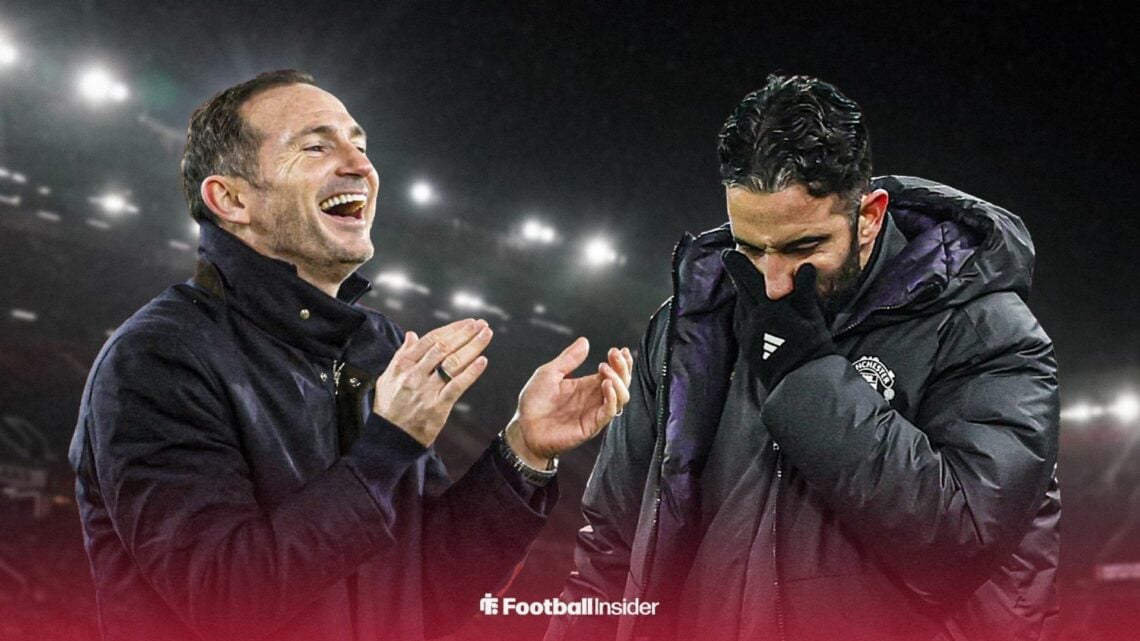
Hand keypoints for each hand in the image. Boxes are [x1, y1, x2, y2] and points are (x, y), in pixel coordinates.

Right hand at [372, 318, 492, 446]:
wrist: (390, 436)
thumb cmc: (389, 406)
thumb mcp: (387, 377)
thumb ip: (401, 354)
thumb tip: (412, 334)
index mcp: (403, 364)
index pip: (431, 340)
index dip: (452, 329)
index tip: (468, 322)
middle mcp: (415, 374)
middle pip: (444, 348)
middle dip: (465, 334)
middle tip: (482, 324)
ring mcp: (427, 390)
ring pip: (453, 363)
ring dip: (472, 347)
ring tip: (486, 335)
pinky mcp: (438, 406)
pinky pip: (457, 386)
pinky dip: (471, 373)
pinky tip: (482, 361)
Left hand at [505, 338, 632, 467]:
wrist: (524, 428)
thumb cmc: (534, 402)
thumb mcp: (549, 373)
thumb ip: (568, 359)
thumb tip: (585, 341)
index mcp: (587, 385)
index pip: (613, 372)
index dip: (621, 362)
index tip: (619, 349)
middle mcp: (594, 398)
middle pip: (622, 383)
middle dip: (623, 367)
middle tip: (615, 354)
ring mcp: (594, 412)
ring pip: (621, 397)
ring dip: (619, 381)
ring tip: (605, 369)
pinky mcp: (590, 426)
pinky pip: (609, 412)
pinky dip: (612, 397)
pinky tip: (606, 384)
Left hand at [722, 250, 834, 389]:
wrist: (800, 381)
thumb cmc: (811, 347)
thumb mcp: (812, 317)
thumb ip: (804, 291)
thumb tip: (805, 266)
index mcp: (769, 308)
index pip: (749, 280)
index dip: (737, 265)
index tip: (728, 252)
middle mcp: (753, 318)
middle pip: (741, 290)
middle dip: (738, 275)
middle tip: (734, 260)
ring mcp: (747, 333)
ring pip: (740, 306)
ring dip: (743, 293)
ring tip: (748, 284)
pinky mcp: (746, 345)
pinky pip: (741, 320)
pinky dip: (744, 310)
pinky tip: (752, 309)